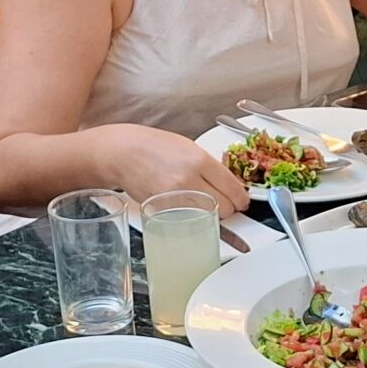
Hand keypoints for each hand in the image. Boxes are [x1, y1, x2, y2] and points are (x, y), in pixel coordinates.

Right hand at [93, 125, 250, 208]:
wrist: (124, 152)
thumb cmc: (154, 146)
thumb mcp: (189, 147)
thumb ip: (209, 165)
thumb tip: (229, 183)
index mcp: (200, 160)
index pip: (232, 187)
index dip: (242, 198)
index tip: (243, 200)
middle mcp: (189, 180)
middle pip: (225, 207)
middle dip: (229, 208)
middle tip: (225, 204)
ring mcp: (175, 197)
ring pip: (208, 218)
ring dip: (213, 216)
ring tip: (207, 207)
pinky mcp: (163, 210)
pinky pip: (188, 220)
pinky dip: (194, 218)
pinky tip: (191, 210)